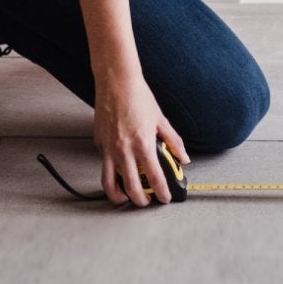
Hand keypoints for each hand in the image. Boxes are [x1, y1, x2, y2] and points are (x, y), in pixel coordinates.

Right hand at [93, 73, 189, 206]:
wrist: (116, 82)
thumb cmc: (138, 96)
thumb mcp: (161, 119)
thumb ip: (173, 141)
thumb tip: (183, 157)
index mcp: (143, 144)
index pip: (155, 177)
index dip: (162, 192)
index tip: (165, 198)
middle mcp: (123, 150)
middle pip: (131, 188)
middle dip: (141, 200)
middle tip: (147, 201)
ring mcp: (108, 148)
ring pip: (109, 184)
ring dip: (118, 196)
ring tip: (126, 198)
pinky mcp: (98, 143)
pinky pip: (103, 165)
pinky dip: (110, 173)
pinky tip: (119, 170)